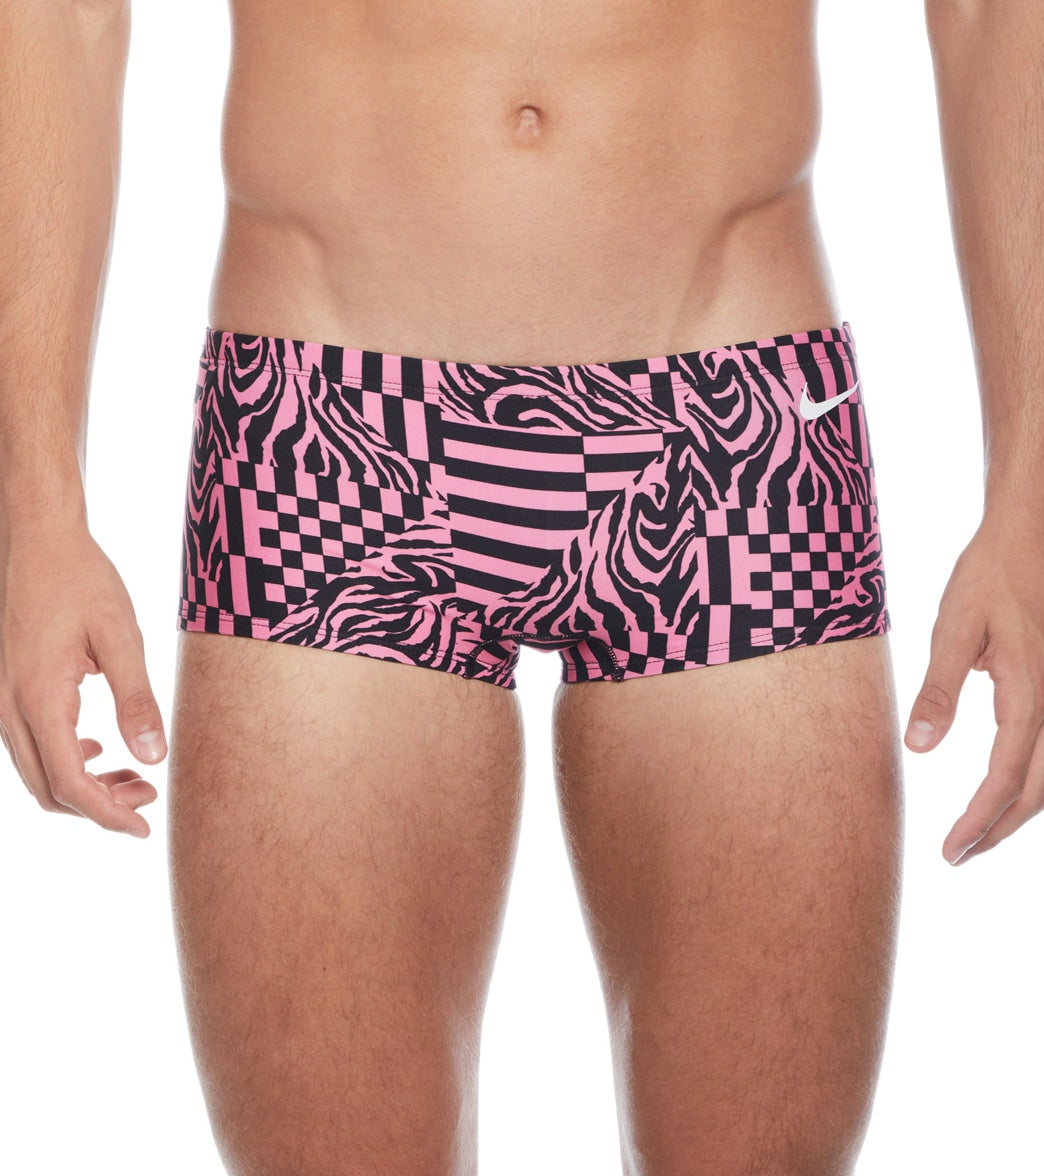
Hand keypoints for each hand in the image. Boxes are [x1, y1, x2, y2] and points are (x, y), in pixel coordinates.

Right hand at [0, 520, 165, 836]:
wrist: (36, 538)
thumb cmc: (81, 580)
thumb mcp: (121, 637)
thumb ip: (137, 699)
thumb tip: (153, 757)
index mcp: (39, 698)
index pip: (71, 784)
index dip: (108, 814)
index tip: (144, 826)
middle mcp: (8, 705)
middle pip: (48, 789)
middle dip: (98, 807)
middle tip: (147, 802)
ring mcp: (0, 697)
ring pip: (35, 769)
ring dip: (82, 785)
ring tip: (133, 779)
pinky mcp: (4, 686)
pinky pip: (28, 744)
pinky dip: (63, 760)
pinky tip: (100, 750)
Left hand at [904, 513, 1043, 864]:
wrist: (1027, 537)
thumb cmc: (988, 577)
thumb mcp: (954, 628)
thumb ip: (939, 689)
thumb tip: (919, 747)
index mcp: (1029, 693)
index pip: (1006, 777)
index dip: (979, 820)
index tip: (951, 850)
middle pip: (1035, 787)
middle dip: (998, 827)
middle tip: (958, 856)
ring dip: (1015, 808)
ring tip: (977, 834)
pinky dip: (1026, 779)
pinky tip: (1002, 789)